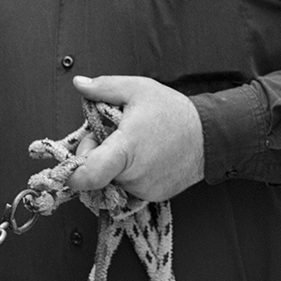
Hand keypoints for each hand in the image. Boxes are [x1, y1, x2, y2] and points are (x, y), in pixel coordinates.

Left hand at [65, 74, 204, 201]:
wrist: (210, 135)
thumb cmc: (173, 111)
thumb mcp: (137, 89)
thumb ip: (104, 87)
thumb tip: (79, 83)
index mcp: (125, 149)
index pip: (90, 175)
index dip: (74, 173)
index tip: (69, 167)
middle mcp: (134, 175)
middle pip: (96, 172)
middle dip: (96, 153)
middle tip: (113, 134)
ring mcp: (144, 189)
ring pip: (111, 179)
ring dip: (113, 164)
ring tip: (135, 143)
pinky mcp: (154, 196)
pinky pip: (128, 186)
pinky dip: (129, 174)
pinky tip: (145, 157)